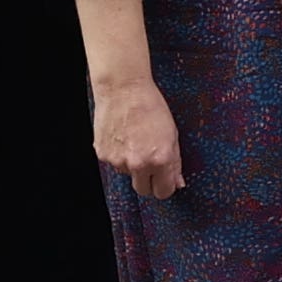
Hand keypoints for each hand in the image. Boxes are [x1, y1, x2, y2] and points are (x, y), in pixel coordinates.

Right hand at [95, 76, 184, 199]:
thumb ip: (175, 162)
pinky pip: (113, 163)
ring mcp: (119, 161)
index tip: (163, 181)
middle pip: (143, 190)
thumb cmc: (150, 106)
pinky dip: (118, 154)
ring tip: (134, 139)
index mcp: (160, 159)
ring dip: (131, 164)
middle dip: (147, 181)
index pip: (163, 192)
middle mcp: (139, 163)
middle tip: (149, 163)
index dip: (164, 186)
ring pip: (127, 174)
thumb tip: (178, 183)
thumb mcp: (172, 134)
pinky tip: (122, 136)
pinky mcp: (103, 154)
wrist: (123, 89)